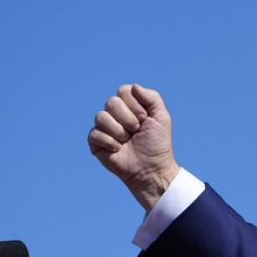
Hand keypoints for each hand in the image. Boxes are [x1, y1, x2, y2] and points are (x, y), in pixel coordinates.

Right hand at [87, 84, 179, 210]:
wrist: (151, 169)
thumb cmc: (157, 144)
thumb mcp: (161, 117)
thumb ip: (152, 97)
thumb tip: (134, 87)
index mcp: (129, 105)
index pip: (123, 91)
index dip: (135, 105)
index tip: (145, 120)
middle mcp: (115, 114)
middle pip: (111, 102)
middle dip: (128, 118)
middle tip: (136, 130)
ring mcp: (104, 127)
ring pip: (100, 116)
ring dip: (118, 131)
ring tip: (127, 141)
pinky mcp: (95, 142)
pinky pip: (94, 134)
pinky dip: (109, 142)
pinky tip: (118, 149)